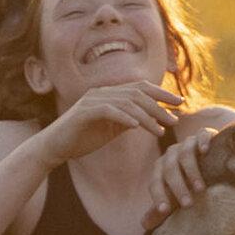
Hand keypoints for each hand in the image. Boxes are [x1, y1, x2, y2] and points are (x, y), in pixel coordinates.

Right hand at [34, 81, 183, 166]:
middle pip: (137, 93)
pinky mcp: (84, 112)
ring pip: (127, 102)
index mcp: (109, 94)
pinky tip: (137, 127)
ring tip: (160, 130)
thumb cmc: (81, 139)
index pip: (140, 88)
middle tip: (174, 120)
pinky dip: (124, 117)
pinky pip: (109, 111)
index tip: (180, 103)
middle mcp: (102, 92)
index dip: (161, 93)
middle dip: (159, 106)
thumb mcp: (110, 129)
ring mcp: (92, 100)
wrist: (54, 147)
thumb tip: (149, 118)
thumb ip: (127, 120)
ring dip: (146, 116)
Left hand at [142, 127, 215, 230]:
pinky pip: (201, 135)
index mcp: (161, 169)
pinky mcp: (203, 134)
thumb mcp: (175, 196)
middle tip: (188, 205)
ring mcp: (187, 143)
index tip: (165, 211)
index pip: (155, 183)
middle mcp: (171, 154)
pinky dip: (203, 142)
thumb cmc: (188, 181)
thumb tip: (143, 225)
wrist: (210, 158)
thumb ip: (160, 209)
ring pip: (185, 155)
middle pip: (170, 170)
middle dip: (177, 188)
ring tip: (200, 189)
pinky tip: (206, 152)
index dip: (158, 197)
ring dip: (191, 172)